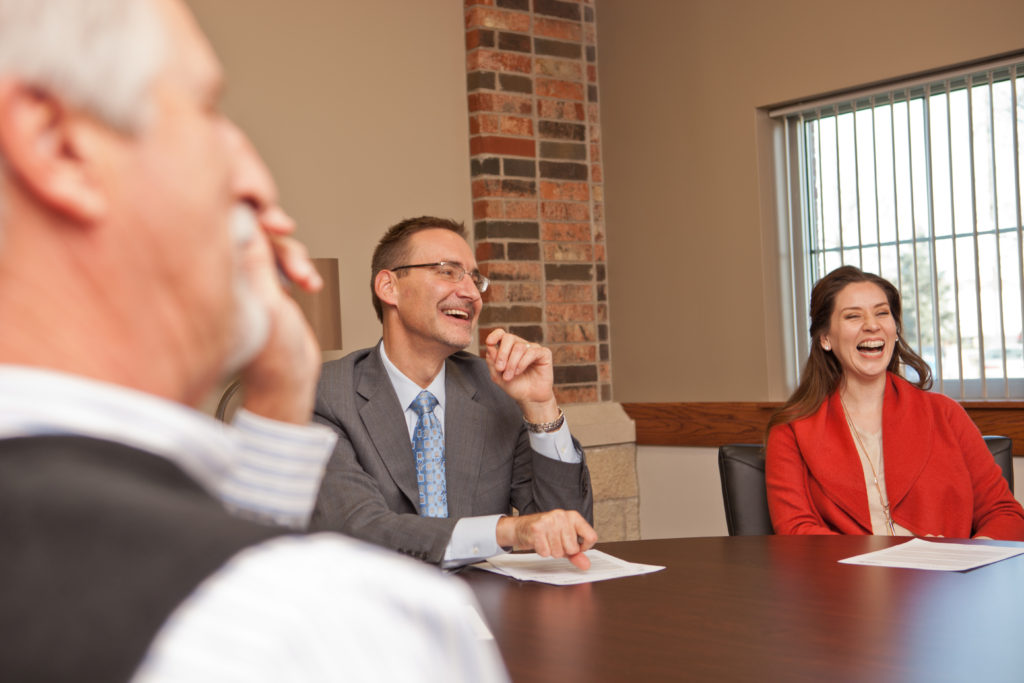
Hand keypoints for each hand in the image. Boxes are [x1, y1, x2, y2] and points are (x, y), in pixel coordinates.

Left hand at [236, 204, 321, 423]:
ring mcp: (246, 281)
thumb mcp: (269, 303)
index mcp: (220, 277)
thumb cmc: (273, 357)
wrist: (290, 384)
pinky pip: (282, 261)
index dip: (253, 215)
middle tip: (288, 233)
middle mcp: (229, 275)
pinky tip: (309, 284)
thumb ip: (256, 261)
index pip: (228, 227)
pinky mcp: (263, 287)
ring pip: (271, 245)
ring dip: (295, 257)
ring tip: (308, 280)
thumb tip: (243, 217)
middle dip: (278, 235)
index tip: (277, 224)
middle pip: (252, 230)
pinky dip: (299, 268)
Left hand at [484, 328, 558, 422]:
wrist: (530, 398)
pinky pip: (532, 352)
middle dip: (502, 353)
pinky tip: (519, 372)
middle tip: (499, 369)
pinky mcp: (544, 353)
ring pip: (519, 347)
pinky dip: (522, 362)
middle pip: (509, 337)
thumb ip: (492, 361)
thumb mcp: (497, 376)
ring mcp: (533, 348)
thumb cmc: (515, 386)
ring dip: (512, 363)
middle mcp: (520, 345)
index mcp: (508, 348)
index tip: (489, 343)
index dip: (495, 335)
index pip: (501, 334)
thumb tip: (490, 347)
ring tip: (509, 376)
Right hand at [496, 510, 597, 569]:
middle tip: (555, 542)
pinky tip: (539, 542)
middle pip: (573, 548)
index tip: (576, 547)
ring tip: (546, 541)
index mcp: (573, 516)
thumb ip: (577, 553)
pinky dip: (542, 552)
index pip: (591, 536)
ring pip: (559, 552)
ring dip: (552, 551)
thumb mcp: (564, 540)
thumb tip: (586, 564)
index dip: (584, 548)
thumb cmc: (545, 532)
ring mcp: (549, 521)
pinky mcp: (537, 528)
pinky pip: (546, 552)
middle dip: (563, 551)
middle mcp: (562, 516)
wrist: (521, 527)